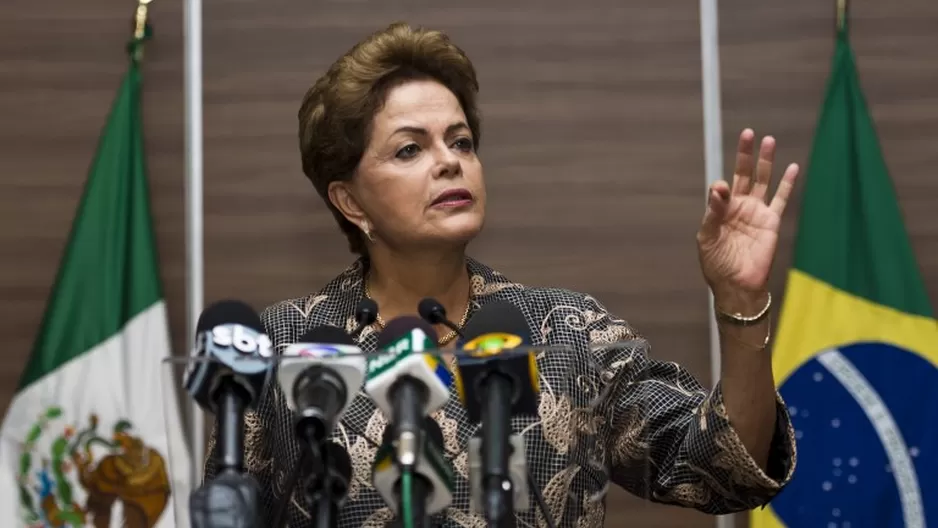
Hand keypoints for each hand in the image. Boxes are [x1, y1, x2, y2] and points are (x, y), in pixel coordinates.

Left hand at [697, 129, 798, 309]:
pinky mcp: (771, 221)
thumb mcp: (707, 238)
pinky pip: (781, 199)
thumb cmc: (717, 264)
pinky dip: (788, 183)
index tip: (722, 190)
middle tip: (748, 133)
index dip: (721, 187)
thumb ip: (713, 213)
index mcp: (720, 210)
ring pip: (763, 181)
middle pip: (744, 174)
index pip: (721, 188)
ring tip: (768, 140)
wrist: (737, 285)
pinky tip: (793, 167)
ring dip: (766, 162)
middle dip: (745, 154)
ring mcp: (756, 212)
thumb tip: (719, 187)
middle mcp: (739, 207)